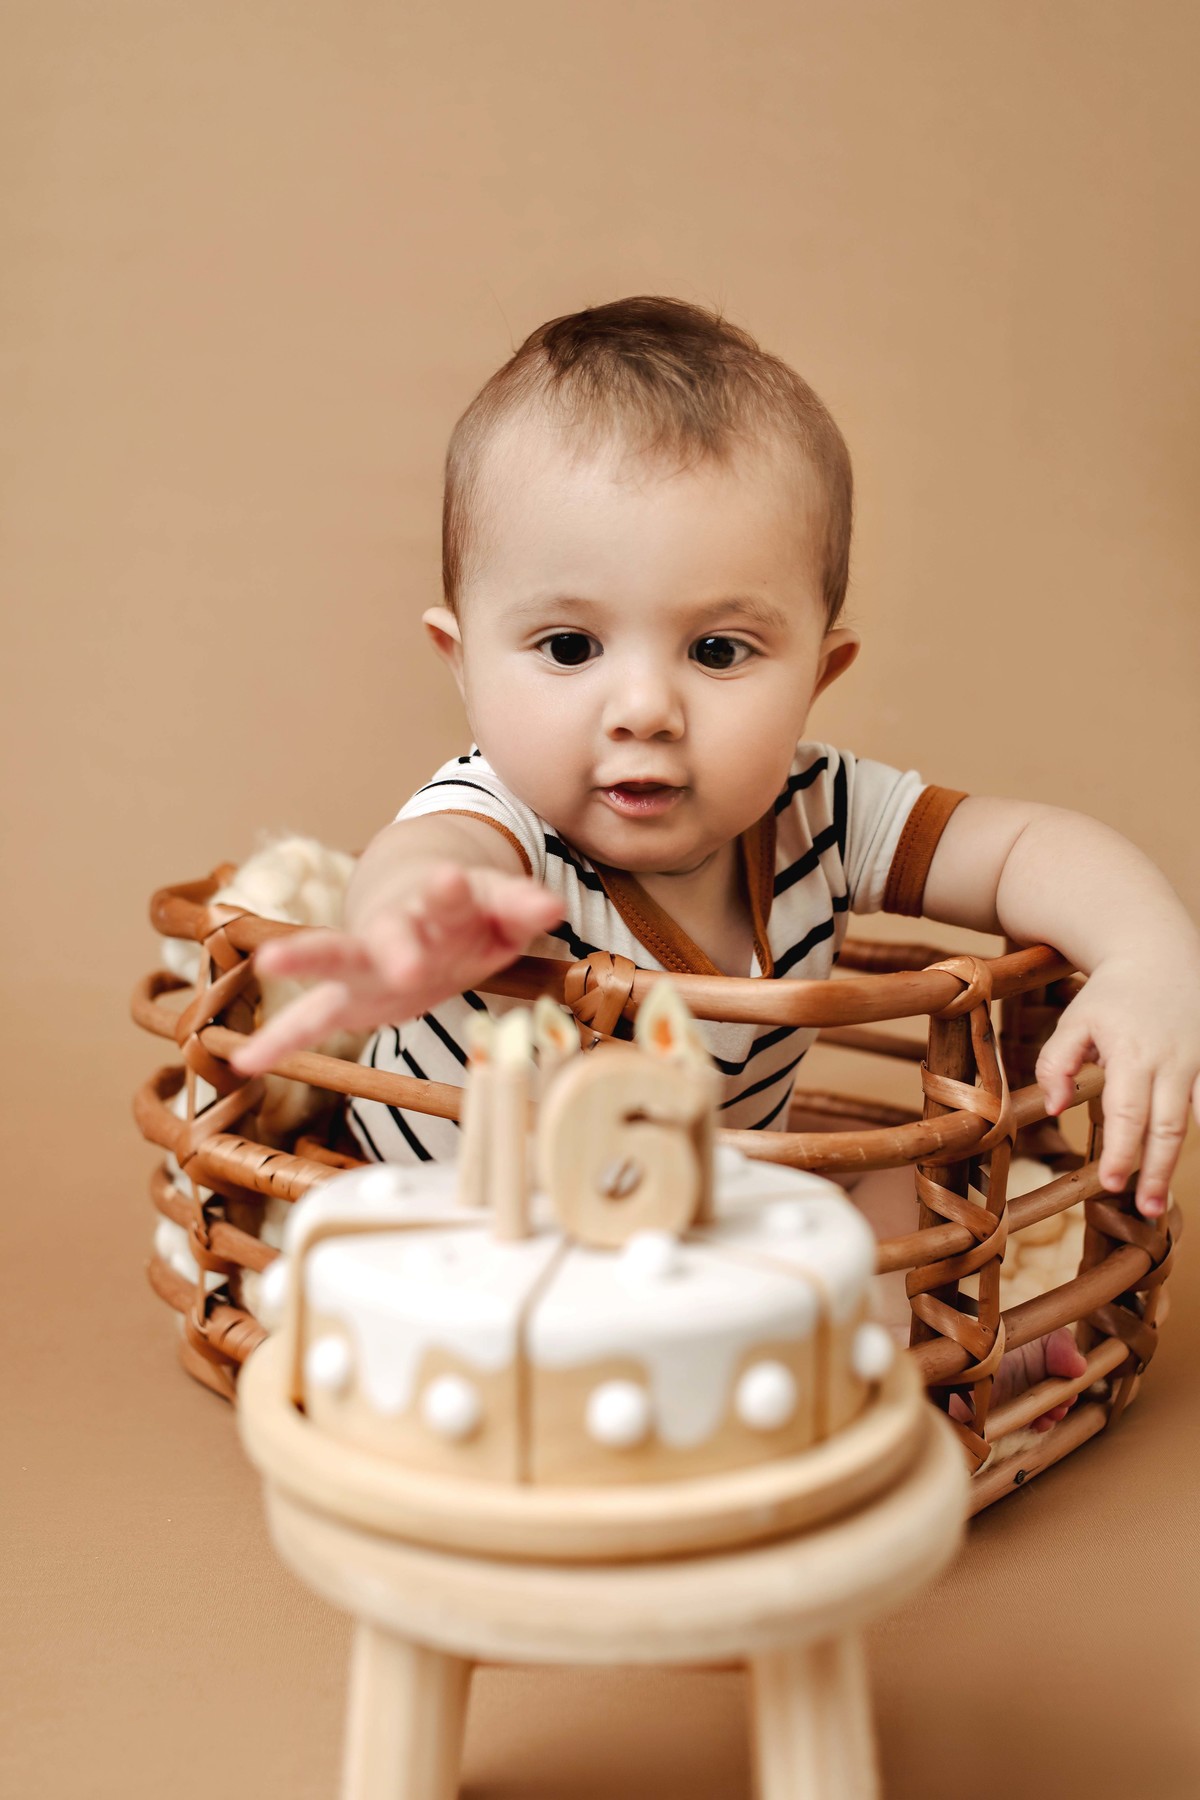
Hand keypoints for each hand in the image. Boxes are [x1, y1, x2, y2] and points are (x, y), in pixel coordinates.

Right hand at [227, 863, 561, 1076]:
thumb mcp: (502, 911)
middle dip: (394, 945)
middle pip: (391, 931)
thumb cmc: (471, 917)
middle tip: (401, 962)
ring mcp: (367, 963)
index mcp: (441, 906)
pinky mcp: (348, 997)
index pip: (449, 897)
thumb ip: (522, 908)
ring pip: (336, 957)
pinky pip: (310, 1019)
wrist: (424, 912)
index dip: (450, 892)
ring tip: (271, 958)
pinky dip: (281, 1038)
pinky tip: (246, 1061)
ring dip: (307, 957)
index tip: (448, 882)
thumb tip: (553, 907)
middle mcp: (397, 929)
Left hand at [1035, 954, 1199, 1217]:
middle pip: (1167, 1126)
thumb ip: (1056, 1063)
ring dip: (1185, 1157)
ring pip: (1198, 1117)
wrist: (1157, 952)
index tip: (1112, 1184)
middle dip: (1158, 1170)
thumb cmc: (1110, 995)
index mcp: (1132, 1054)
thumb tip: (1052, 1108)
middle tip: (1147, 1209)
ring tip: (1170, 1195)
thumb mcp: (1074, 1021)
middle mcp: (1172, 1061)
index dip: (1122, 1151)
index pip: (1127, 1113)